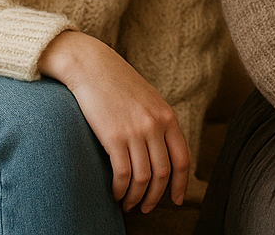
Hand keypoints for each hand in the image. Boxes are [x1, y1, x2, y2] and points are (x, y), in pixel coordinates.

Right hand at [38, 29, 190, 212]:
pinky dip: (120, 189)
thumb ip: (158, 124)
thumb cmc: (118, 85)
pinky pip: (123, 173)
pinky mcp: (113, 136)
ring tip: (128, 203)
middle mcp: (156, 125)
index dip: (180, 184)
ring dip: (136, 197)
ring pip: (144, 178)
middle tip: (146, 208)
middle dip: (156, 197)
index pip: (182, 159)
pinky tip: (115, 193)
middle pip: (163, 173)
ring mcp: (136, 131)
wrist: (92, 66)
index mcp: (167, 117)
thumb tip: (162, 153)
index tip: (175, 200)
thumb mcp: (148, 101)